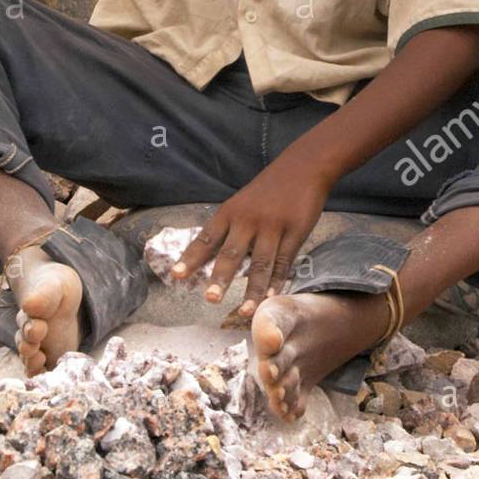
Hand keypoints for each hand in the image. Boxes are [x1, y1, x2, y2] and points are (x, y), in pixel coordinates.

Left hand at [171, 158, 329, 317]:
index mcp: (231, 212)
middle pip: (232, 252)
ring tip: (244, 311)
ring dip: (252, 289)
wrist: (303, 167)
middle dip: (220, 277)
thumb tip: (212, 256)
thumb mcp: (243, 201)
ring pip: (260, 263)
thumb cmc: (268, 189)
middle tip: (210, 298)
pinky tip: (272, 297)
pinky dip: (278, 281)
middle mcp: (249, 219)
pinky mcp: (295, 231)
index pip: (207, 238)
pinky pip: (284, 261)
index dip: (191, 258)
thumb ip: (230, 227)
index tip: (176, 276)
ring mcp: (273, 226)